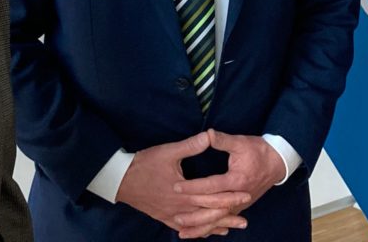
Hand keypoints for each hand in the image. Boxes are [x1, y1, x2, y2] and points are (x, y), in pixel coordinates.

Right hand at [115, 132, 251, 237]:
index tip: (246, 195)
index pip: (213, 196)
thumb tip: (209, 136)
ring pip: (198, 224)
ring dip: (216, 226)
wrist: (122, 180)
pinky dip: (198, 231)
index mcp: (184, 191)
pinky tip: (207, 233)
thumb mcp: (169, 152)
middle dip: (228, 215)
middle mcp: (181, 207)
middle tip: (245, 219)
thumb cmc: (145, 164)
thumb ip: (191, 146)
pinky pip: (185, 228)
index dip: (230, 196)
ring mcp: (172, 215)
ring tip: (232, 228)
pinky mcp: (165, 218)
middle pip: (209, 214)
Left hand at [171, 130, 286, 234]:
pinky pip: (223, 220)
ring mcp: (240, 205)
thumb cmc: (258, 151)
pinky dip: (211, 228)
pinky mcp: (240, 207)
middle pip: (213, 210)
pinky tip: (199, 233)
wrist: (277, 163)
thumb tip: (207, 133)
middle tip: (175, 217)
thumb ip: (223, 140)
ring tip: (183, 233)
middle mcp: (238, 197)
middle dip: (194, 215)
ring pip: (218, 220)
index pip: (211, 186)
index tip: (176, 186)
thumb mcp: (241, 142)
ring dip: (201, 227)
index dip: (193, 186)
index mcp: (236, 180)